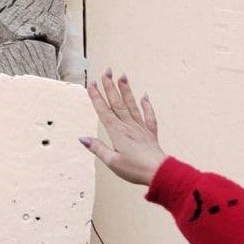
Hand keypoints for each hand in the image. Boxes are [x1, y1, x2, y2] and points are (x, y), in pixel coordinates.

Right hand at [80, 68, 166, 186]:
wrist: (160, 173)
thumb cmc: (135, 169)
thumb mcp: (112, 162)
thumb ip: (98, 148)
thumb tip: (82, 138)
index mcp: (117, 132)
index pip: (104, 111)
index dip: (97, 96)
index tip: (92, 83)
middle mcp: (129, 126)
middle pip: (117, 103)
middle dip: (111, 86)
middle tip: (107, 70)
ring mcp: (141, 129)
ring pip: (132, 105)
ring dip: (126, 90)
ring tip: (123, 76)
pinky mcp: (150, 134)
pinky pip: (149, 116)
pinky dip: (147, 105)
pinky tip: (145, 96)